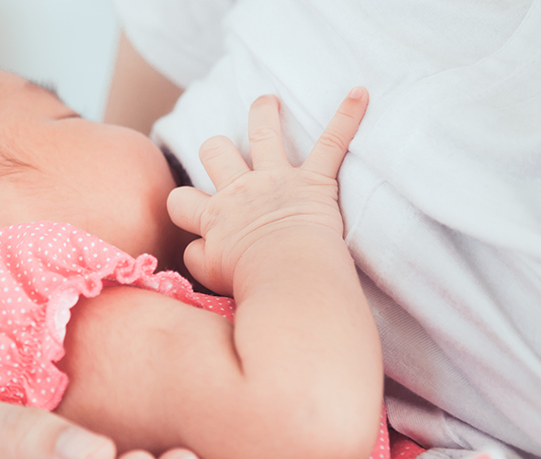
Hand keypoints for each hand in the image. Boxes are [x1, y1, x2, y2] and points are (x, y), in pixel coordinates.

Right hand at [166, 88, 367, 294]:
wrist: (288, 276)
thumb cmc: (251, 282)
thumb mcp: (209, 275)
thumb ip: (199, 257)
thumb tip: (197, 247)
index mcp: (214, 217)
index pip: (181, 201)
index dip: (183, 205)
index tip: (191, 213)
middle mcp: (240, 190)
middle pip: (215, 152)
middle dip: (216, 149)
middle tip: (221, 150)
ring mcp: (277, 180)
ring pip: (263, 132)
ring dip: (264, 113)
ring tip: (267, 102)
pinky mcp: (315, 181)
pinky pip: (332, 142)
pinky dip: (347, 117)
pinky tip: (359, 94)